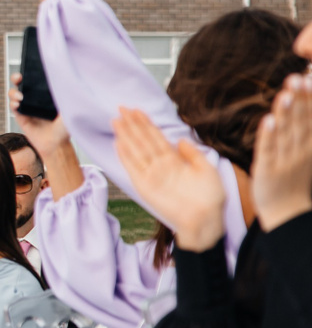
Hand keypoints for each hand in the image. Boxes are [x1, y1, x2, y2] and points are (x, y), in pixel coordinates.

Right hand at [8, 74, 71, 156]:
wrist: (57, 144)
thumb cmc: (66, 127)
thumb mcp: (70, 107)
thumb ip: (68, 94)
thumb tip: (69, 78)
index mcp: (46, 94)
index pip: (36, 79)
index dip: (30, 72)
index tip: (29, 69)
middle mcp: (35, 99)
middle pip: (22, 83)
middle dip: (17, 78)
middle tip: (18, 78)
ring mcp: (27, 107)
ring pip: (14, 94)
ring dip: (14, 93)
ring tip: (20, 97)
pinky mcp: (21, 117)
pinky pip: (13, 107)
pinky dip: (13, 104)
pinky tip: (17, 105)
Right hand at [112, 107, 224, 251]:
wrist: (206, 219)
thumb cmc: (210, 197)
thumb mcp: (207, 170)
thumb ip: (192, 154)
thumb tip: (180, 139)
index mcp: (175, 160)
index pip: (157, 137)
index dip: (147, 124)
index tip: (137, 110)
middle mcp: (161, 165)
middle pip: (143, 140)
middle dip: (132, 124)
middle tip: (121, 108)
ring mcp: (152, 175)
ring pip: (136, 150)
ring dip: (125, 135)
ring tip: (116, 120)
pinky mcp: (145, 186)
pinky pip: (133, 168)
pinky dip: (125, 156)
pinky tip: (118, 143)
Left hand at [253, 73, 311, 230]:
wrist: (287, 215)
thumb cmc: (293, 180)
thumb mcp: (305, 154)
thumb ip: (303, 130)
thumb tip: (301, 105)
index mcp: (310, 146)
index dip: (311, 99)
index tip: (310, 76)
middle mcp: (300, 151)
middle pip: (301, 122)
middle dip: (300, 99)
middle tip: (298, 77)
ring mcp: (284, 160)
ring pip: (285, 133)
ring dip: (285, 113)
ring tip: (285, 93)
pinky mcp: (267, 170)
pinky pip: (267, 151)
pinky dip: (267, 135)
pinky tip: (267, 120)